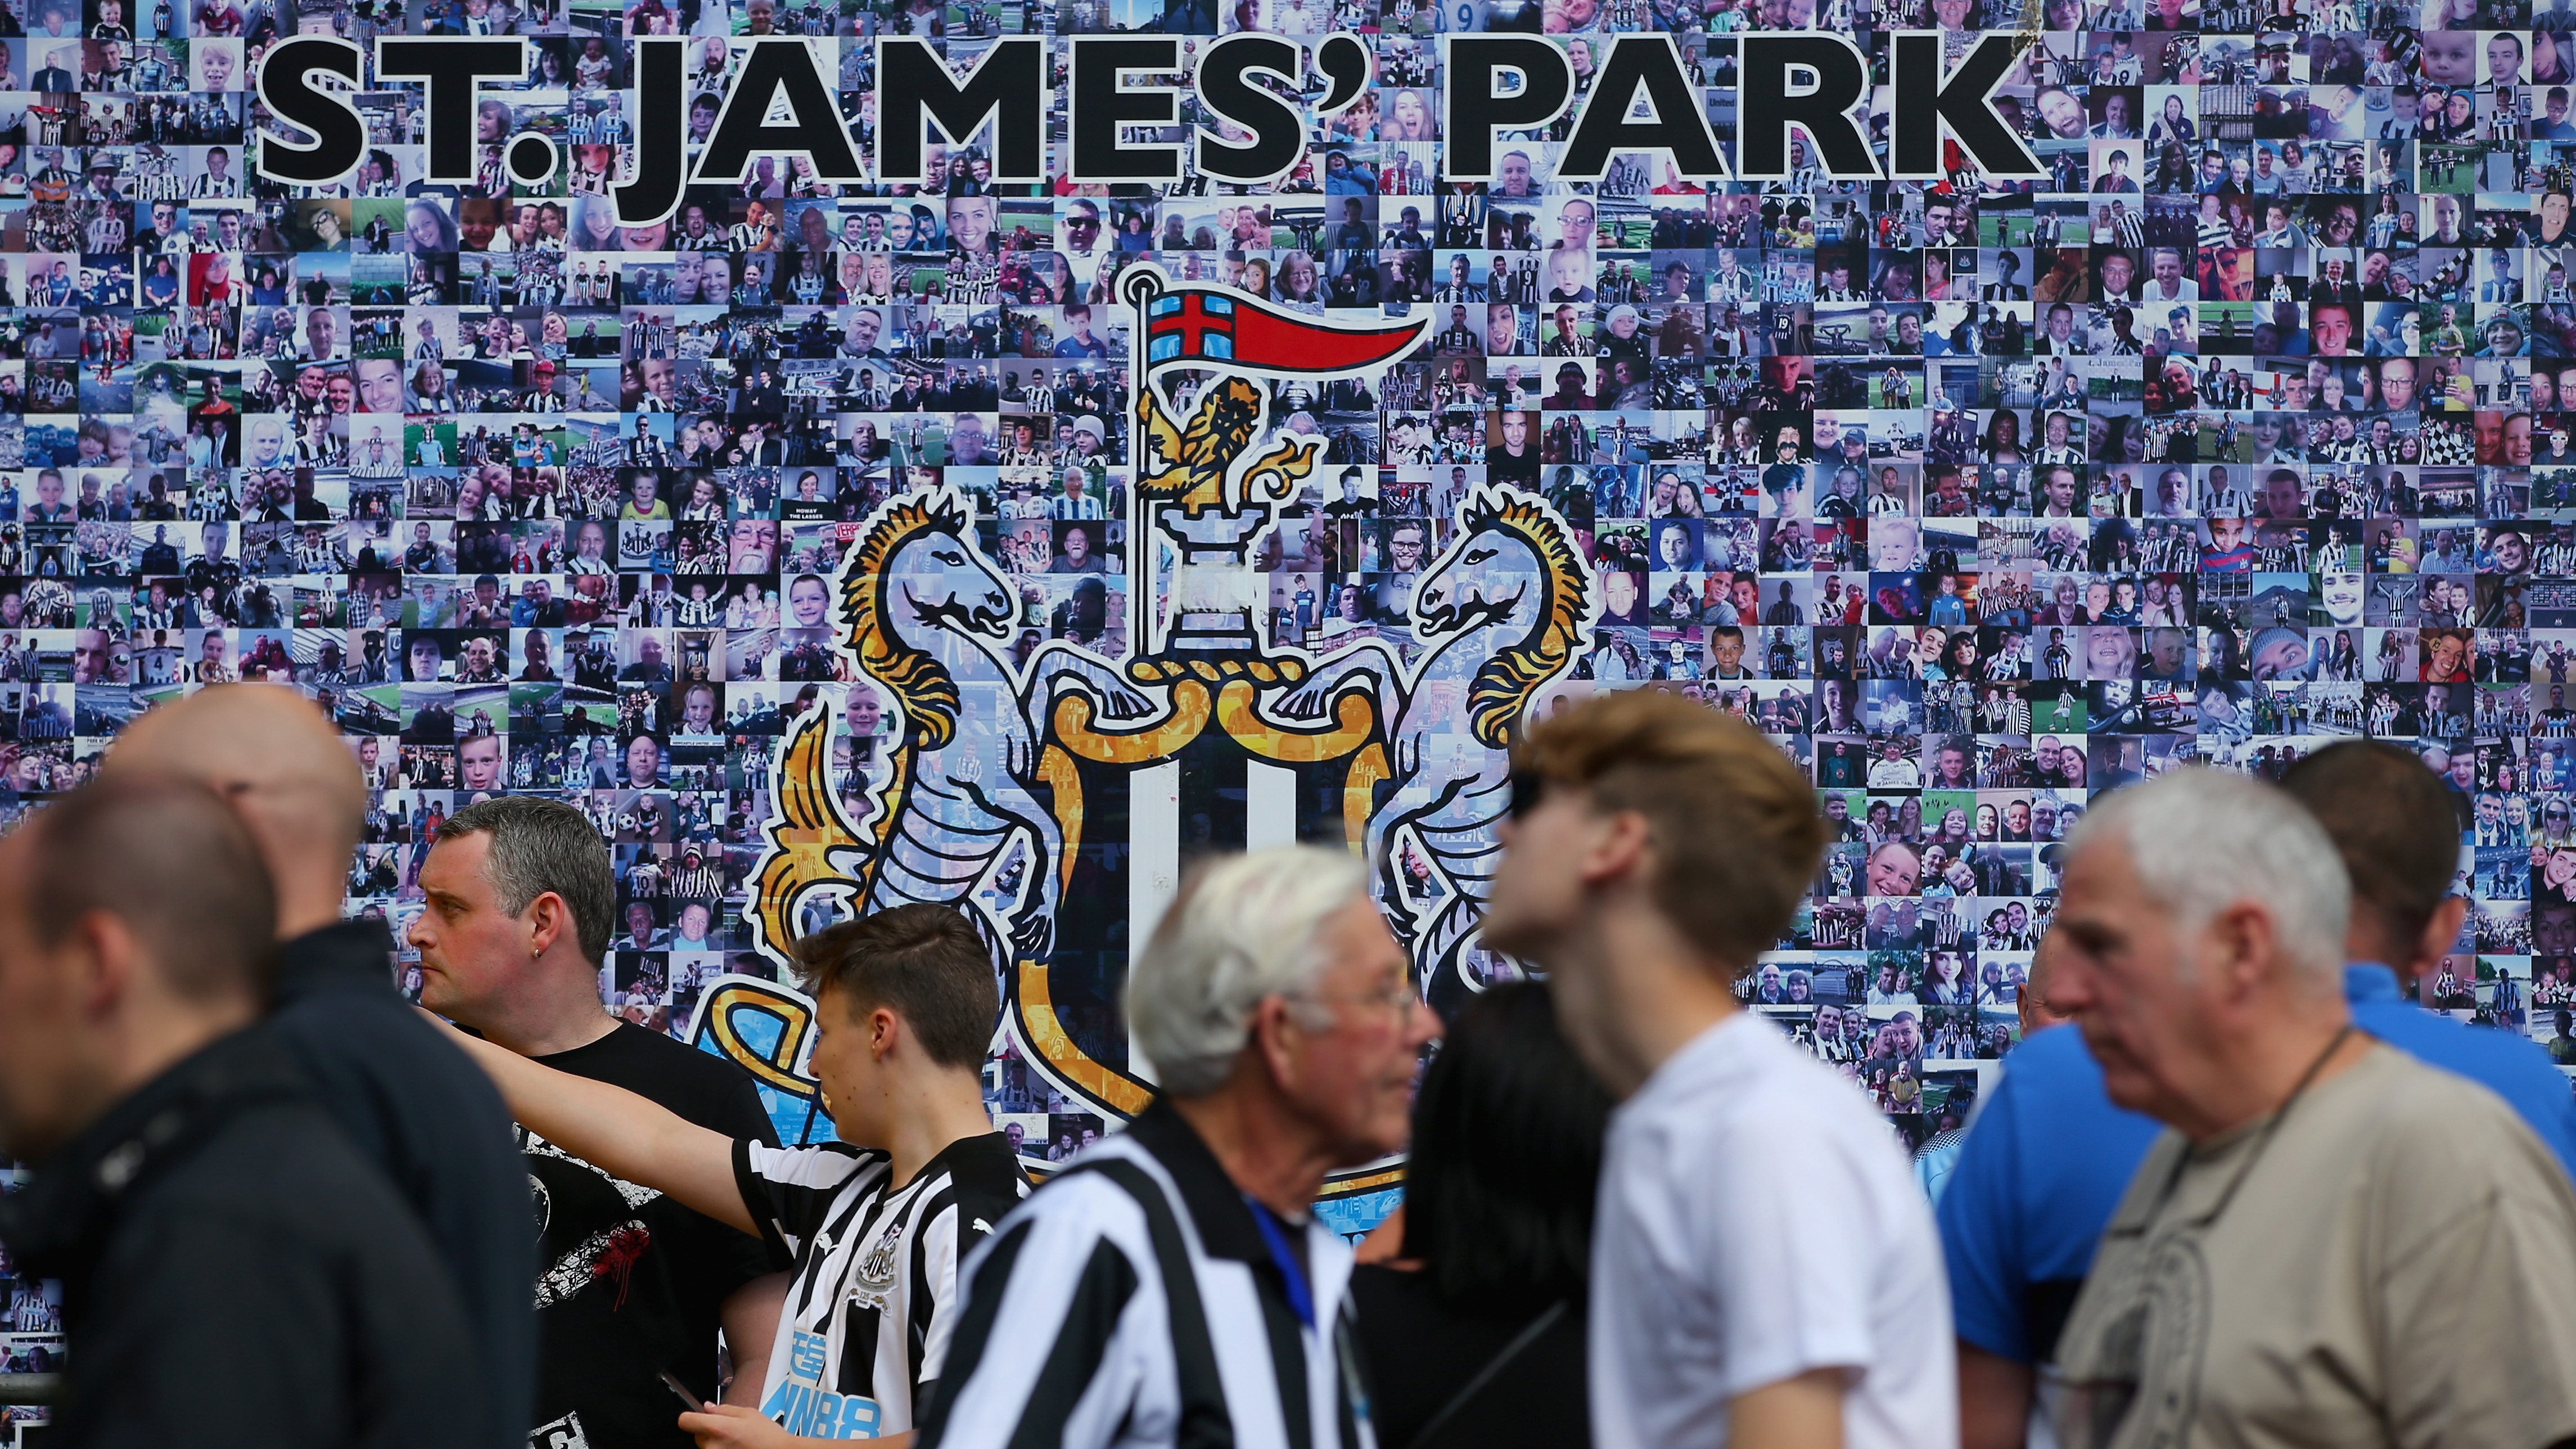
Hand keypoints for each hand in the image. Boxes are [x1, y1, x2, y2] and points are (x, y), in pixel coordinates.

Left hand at [677, 1403, 794, 1448]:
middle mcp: (712, 1446)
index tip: (696, 1417)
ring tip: (736, 1441)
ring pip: (706, 1446)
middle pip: (697, 1435)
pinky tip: (737, 1448)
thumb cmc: (768, 1436)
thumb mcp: (748, 1413)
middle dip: (708, 1430)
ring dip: (715, 1442)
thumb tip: (708, 1407)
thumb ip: (725, 1409)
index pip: (685, 1421)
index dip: (691, 1416)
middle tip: (729, 1429)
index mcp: (717, 1428)